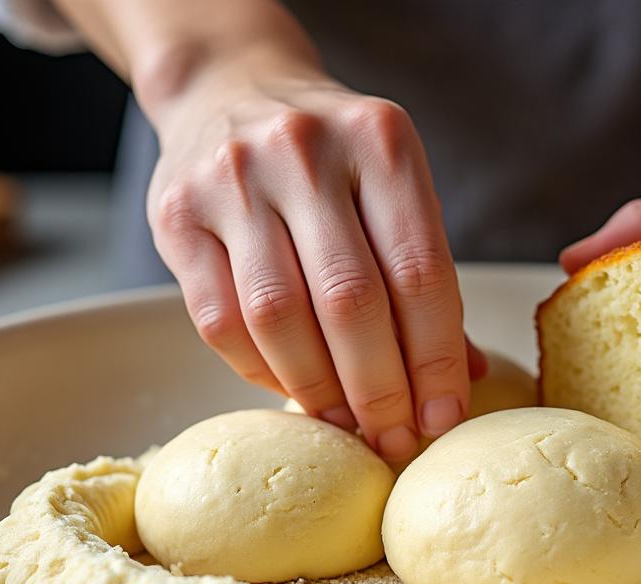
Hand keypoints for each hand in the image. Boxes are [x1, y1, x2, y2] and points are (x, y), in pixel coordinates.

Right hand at [143, 49, 479, 461]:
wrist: (228, 88)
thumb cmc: (330, 157)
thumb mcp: (392, 185)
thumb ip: (424, 275)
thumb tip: (464, 379)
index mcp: (380, 141)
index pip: (420, 272)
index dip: (435, 359)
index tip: (444, 416)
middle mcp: (304, 151)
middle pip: (350, 302)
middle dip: (380, 389)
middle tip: (396, 438)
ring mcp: (232, 179)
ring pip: (279, 317)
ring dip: (319, 391)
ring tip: (348, 425)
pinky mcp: (175, 214)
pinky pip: (220, 321)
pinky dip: (262, 370)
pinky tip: (292, 387)